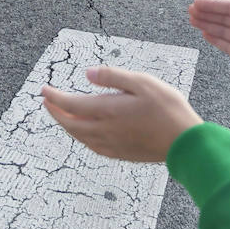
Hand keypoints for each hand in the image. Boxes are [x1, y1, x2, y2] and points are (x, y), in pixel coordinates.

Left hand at [42, 66, 201, 162]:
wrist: (185, 143)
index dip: (54, 97)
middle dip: (55, 112)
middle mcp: (104, 130)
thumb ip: (113, 77)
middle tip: (47, 101)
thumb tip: (87, 74)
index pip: (70, 105)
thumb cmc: (168, 109)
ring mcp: (111, 145)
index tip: (44, 90)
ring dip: (66, 125)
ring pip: (79, 137)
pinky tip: (84, 133)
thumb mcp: (142, 82)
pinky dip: (81, 137)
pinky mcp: (120, 154)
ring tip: (61, 115)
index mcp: (108, 111)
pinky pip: (92, 146)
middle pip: (70, 123)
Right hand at [189, 0, 229, 87]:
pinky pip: (226, 45)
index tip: (198, 2)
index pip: (229, 7)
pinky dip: (215, 40)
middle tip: (190, 11)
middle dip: (207, 14)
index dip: (213, 4)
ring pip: (222, 31)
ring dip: (207, 25)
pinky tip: (205, 34)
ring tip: (193, 21)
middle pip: (223, 18)